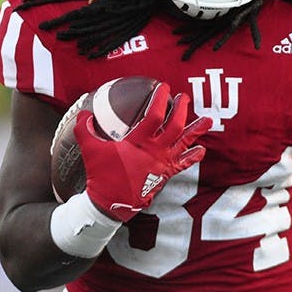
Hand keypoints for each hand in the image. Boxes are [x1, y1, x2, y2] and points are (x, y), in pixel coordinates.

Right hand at [74, 83, 210, 221]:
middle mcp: (155, 150)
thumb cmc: (102, 175)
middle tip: (184, 97)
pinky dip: (193, 156)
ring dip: (196, 130)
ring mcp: (163, 162)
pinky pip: (184, 163)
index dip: (160, 99)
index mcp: (138, 142)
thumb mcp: (90, 149)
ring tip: (207, 120)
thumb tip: (84, 114)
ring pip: (184, 142)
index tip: (164, 87)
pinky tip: (201, 149)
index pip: (154, 114)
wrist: (112, 203)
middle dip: (182, 109)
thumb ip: (85, 129)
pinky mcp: (166, 173)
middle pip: (175, 125)